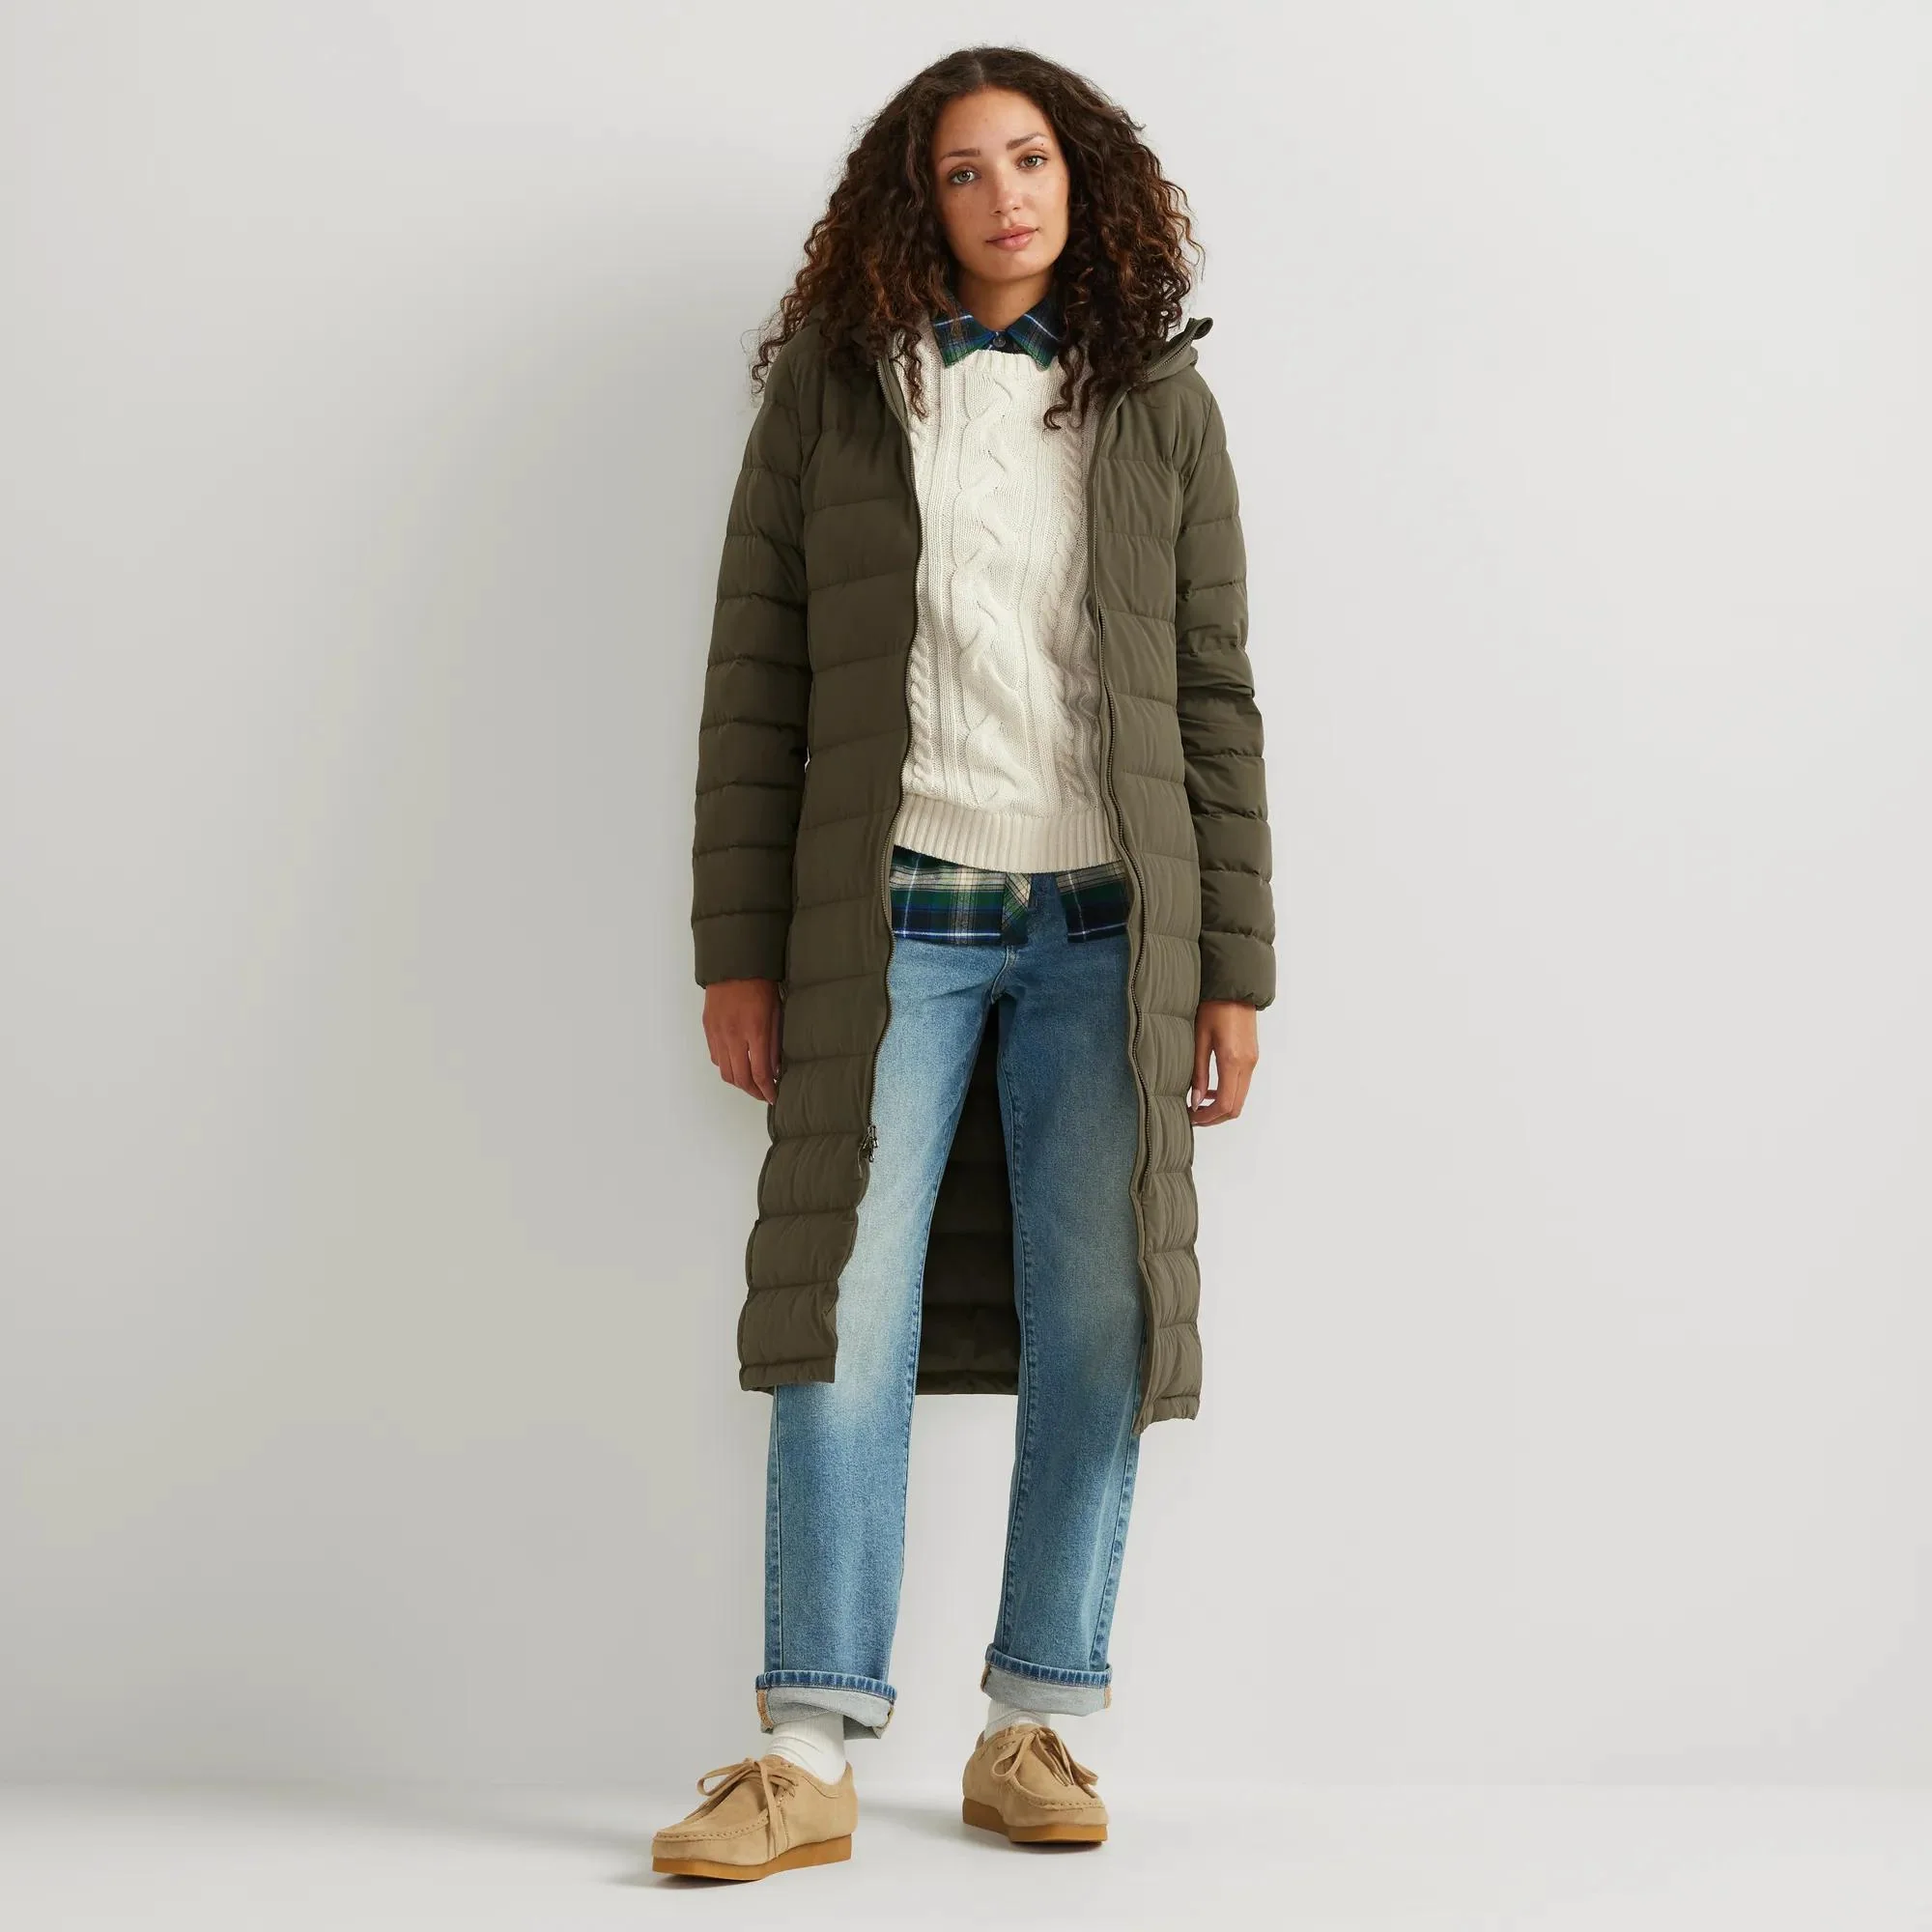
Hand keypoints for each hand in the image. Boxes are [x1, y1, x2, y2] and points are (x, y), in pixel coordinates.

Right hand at [703, 979, 783, 1102]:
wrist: (734, 964)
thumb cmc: (760, 985)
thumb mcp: (776, 1014)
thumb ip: (774, 1044)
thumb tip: (774, 1069)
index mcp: (755, 1031)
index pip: (760, 1073)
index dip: (767, 1090)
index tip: (773, 1096)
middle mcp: (733, 1036)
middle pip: (740, 1078)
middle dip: (753, 1091)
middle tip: (763, 1094)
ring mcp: (718, 1033)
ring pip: (725, 1072)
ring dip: (738, 1082)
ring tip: (750, 1082)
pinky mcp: (708, 1028)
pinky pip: (715, 1057)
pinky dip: (726, 1066)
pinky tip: (737, 1064)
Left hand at [1189, 999, 1257, 1125]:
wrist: (1234, 988)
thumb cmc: (1214, 1007)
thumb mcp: (1199, 1039)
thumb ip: (1198, 1073)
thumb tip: (1195, 1101)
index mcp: (1233, 1060)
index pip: (1225, 1103)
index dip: (1208, 1116)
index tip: (1190, 1117)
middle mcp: (1247, 1064)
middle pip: (1236, 1107)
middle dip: (1214, 1118)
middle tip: (1193, 1117)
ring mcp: (1252, 1061)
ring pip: (1240, 1098)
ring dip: (1221, 1107)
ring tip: (1198, 1104)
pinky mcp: (1252, 1057)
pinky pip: (1242, 1085)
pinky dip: (1227, 1094)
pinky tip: (1210, 1089)